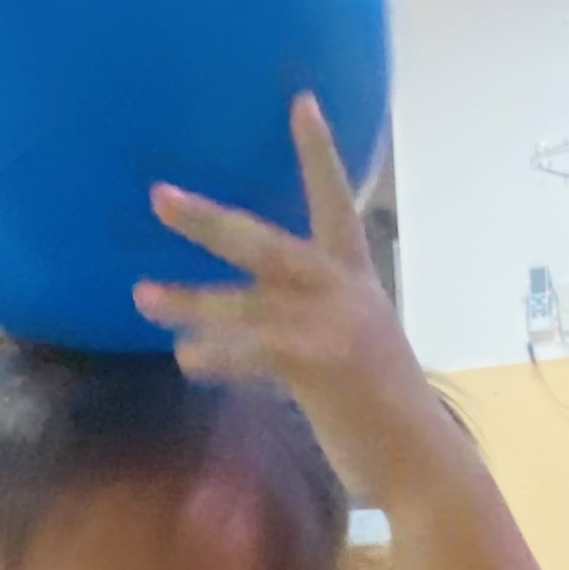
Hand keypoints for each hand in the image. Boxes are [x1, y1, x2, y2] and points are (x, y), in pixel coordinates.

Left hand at [138, 96, 452, 488]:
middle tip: (160, 197)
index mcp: (358, 284)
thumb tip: (219, 331)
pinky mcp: (320, 361)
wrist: (424, 468)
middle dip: (209, 220)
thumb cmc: (382, 420)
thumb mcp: (350, 356)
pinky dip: (215, 354)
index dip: (320, 153)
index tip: (302, 101)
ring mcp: (335, 325)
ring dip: (189, 300)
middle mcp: (348, 294)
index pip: (338, 204)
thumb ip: (299, 330)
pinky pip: (250, 349)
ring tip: (143, 296)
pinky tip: (186, 357)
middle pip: (267, 241)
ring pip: (245, 300)